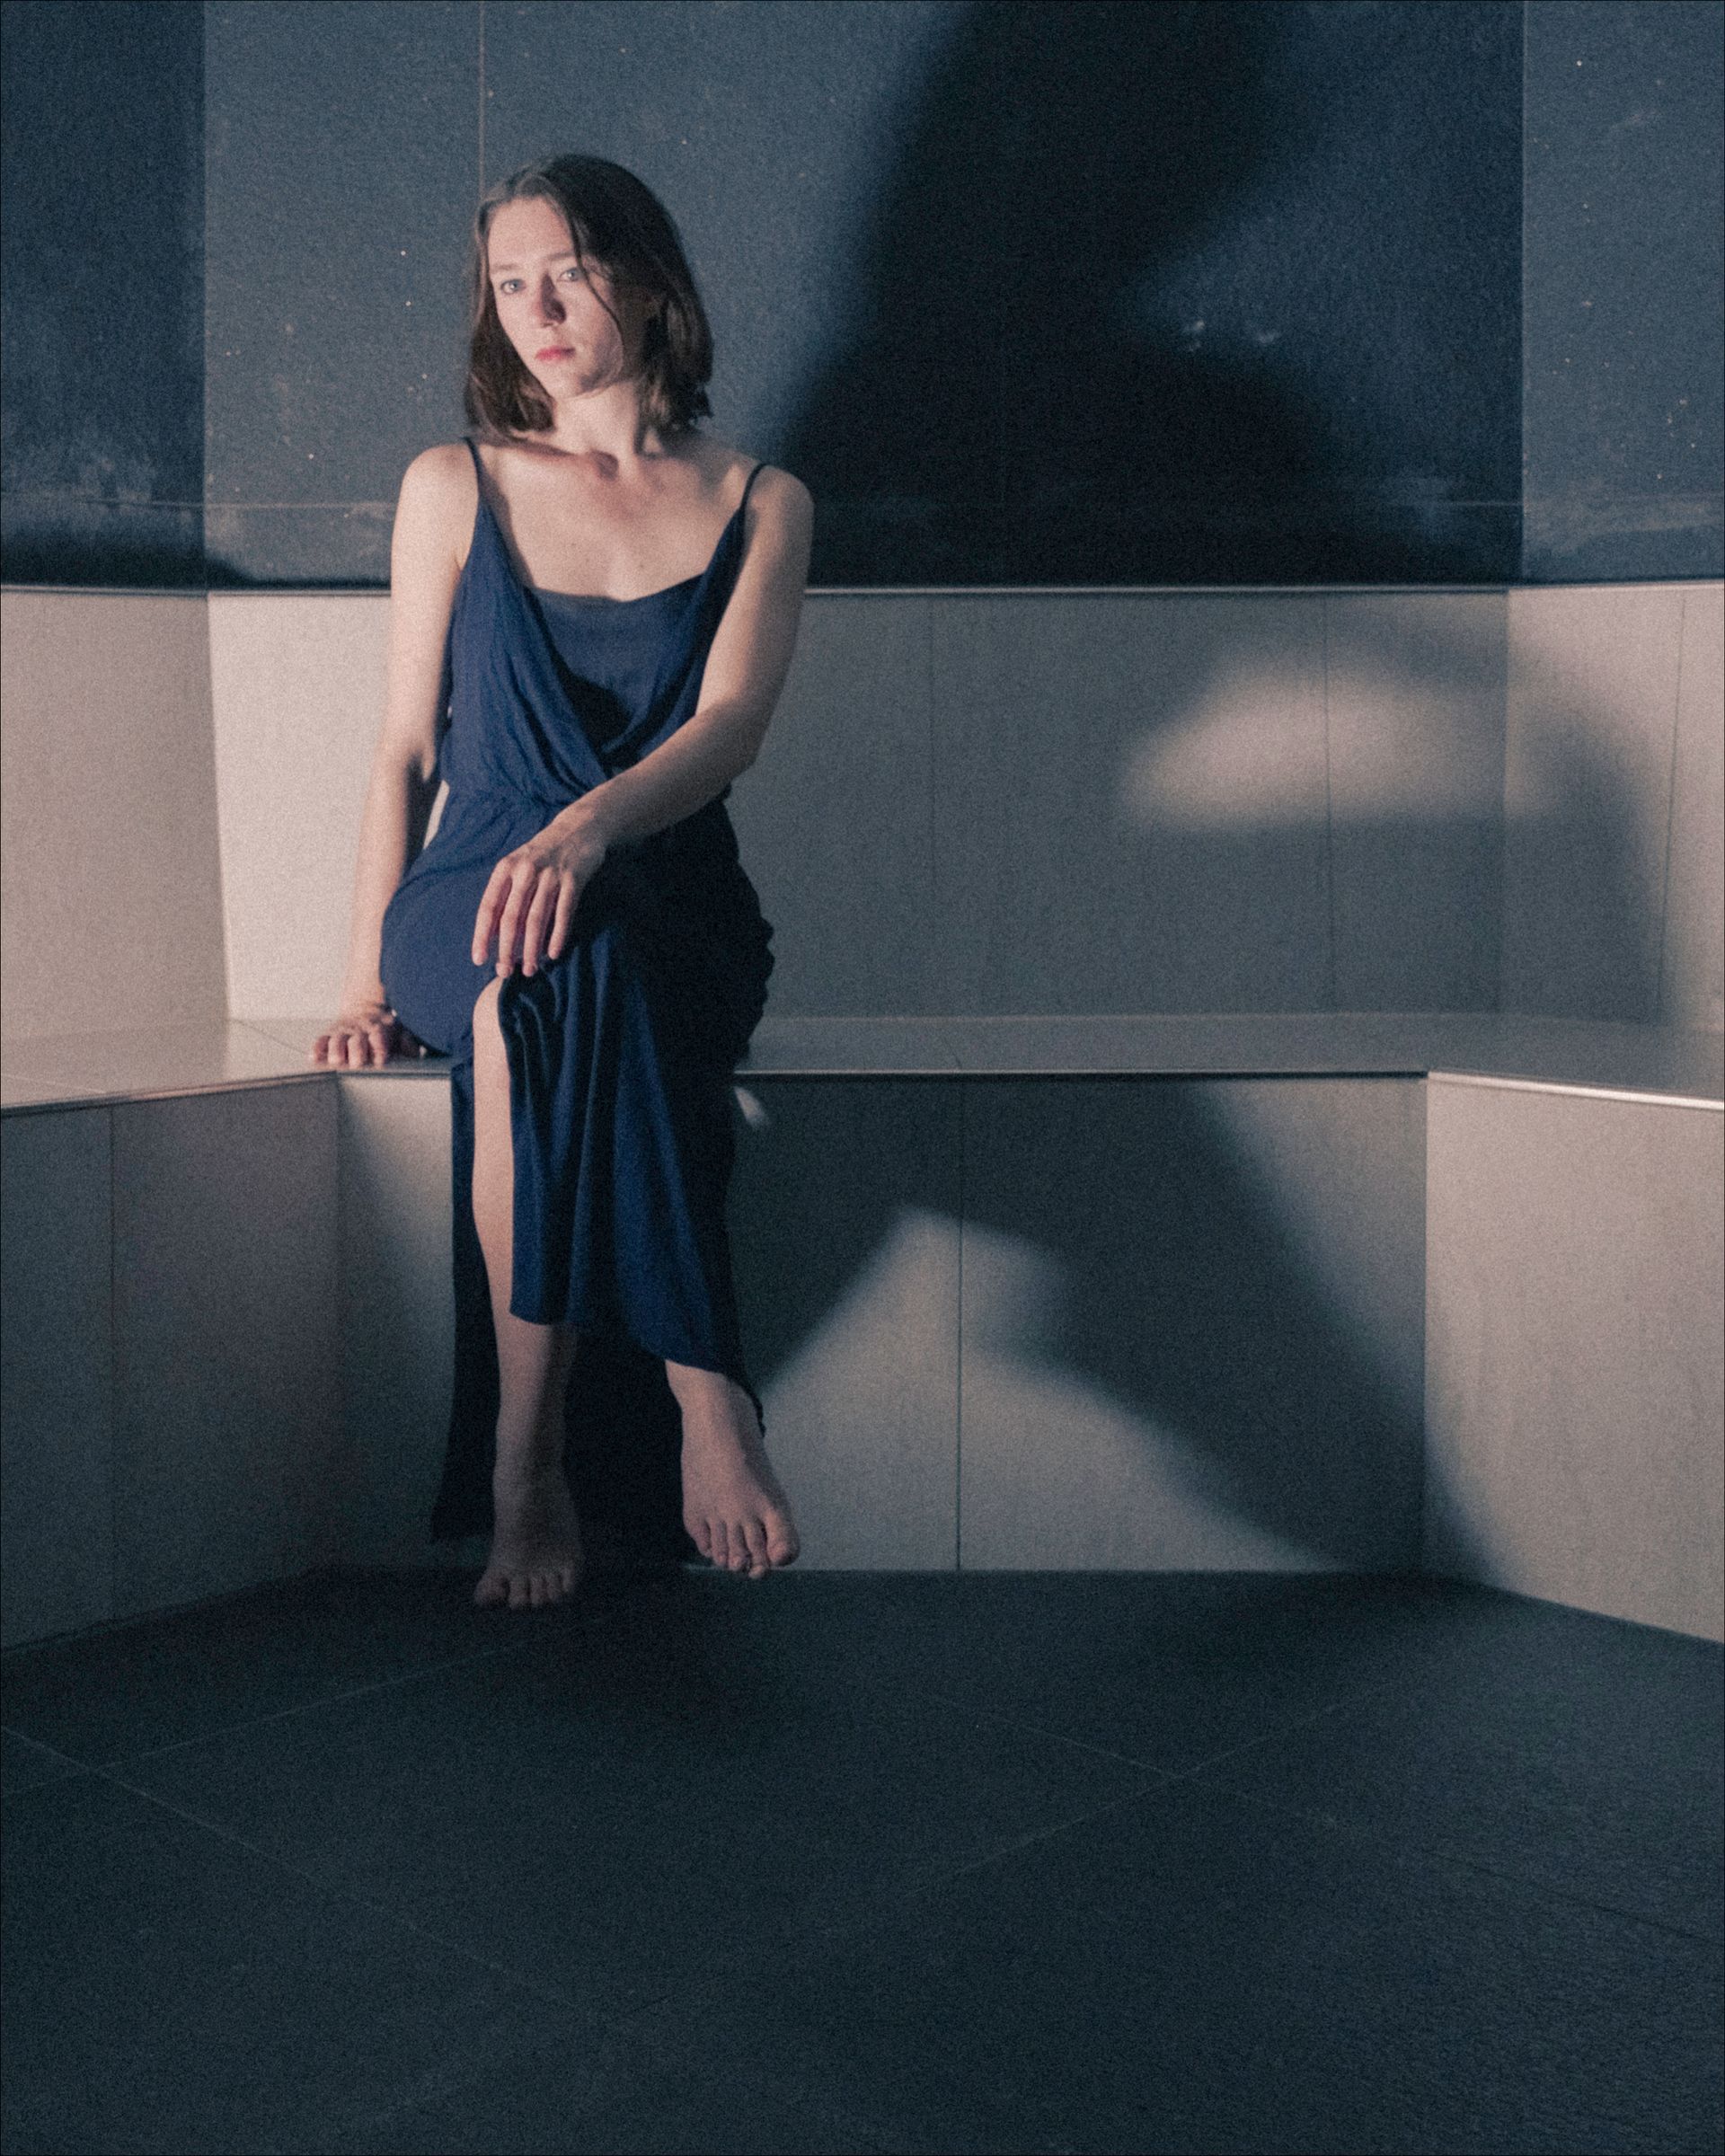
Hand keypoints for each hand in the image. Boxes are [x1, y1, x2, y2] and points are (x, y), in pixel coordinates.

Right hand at [309, 999, 429, 1067]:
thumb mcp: (401, 1032)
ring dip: (336, 1051)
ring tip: (336, 1061)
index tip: (380, 1059)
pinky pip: (319, 1041)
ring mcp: (343, 1032)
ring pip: (336, 1041)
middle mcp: (359, 1031)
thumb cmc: (385, 1029)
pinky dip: (316, 1049)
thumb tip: (411, 1050)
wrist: (364, 1008)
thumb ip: (408, 1043)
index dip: (379, 1047)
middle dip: (357, 1051)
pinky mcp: (328, 1035)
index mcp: (378, 1030)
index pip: (379, 1037)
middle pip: (356, 1041)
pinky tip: (314, 1058)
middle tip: (358, 1062)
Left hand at [472, 809, 609, 976]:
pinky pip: (564, 913)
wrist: (578, 828)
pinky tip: (553, 954)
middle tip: (504, 972)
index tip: (479, 959)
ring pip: (536, 919)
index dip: (482, 935)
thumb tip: (493, 933)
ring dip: (531, 949)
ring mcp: (550, 875)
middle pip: (511, 918)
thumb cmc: (543, 855)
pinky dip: (558, 936)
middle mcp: (525, 870)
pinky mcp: (573, 880)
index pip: (488, 907)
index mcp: (505, 868)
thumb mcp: (518, 867)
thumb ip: (505, 896)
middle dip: (507, 949)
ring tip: (530, 970)